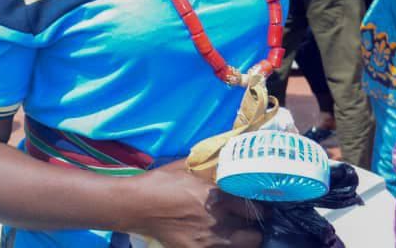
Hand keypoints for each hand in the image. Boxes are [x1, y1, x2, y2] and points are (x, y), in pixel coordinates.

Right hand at [126, 162, 262, 247]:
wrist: (136, 205)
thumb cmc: (161, 182)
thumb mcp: (187, 168)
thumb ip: (210, 167)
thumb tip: (227, 156)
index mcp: (216, 196)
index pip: (252, 207)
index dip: (258, 206)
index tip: (258, 204)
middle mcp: (217, 221)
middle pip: (253, 233)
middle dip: (252, 226)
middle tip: (247, 221)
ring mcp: (208, 241)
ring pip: (242, 246)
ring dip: (241, 239)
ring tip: (236, 232)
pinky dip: (224, 246)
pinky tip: (218, 239)